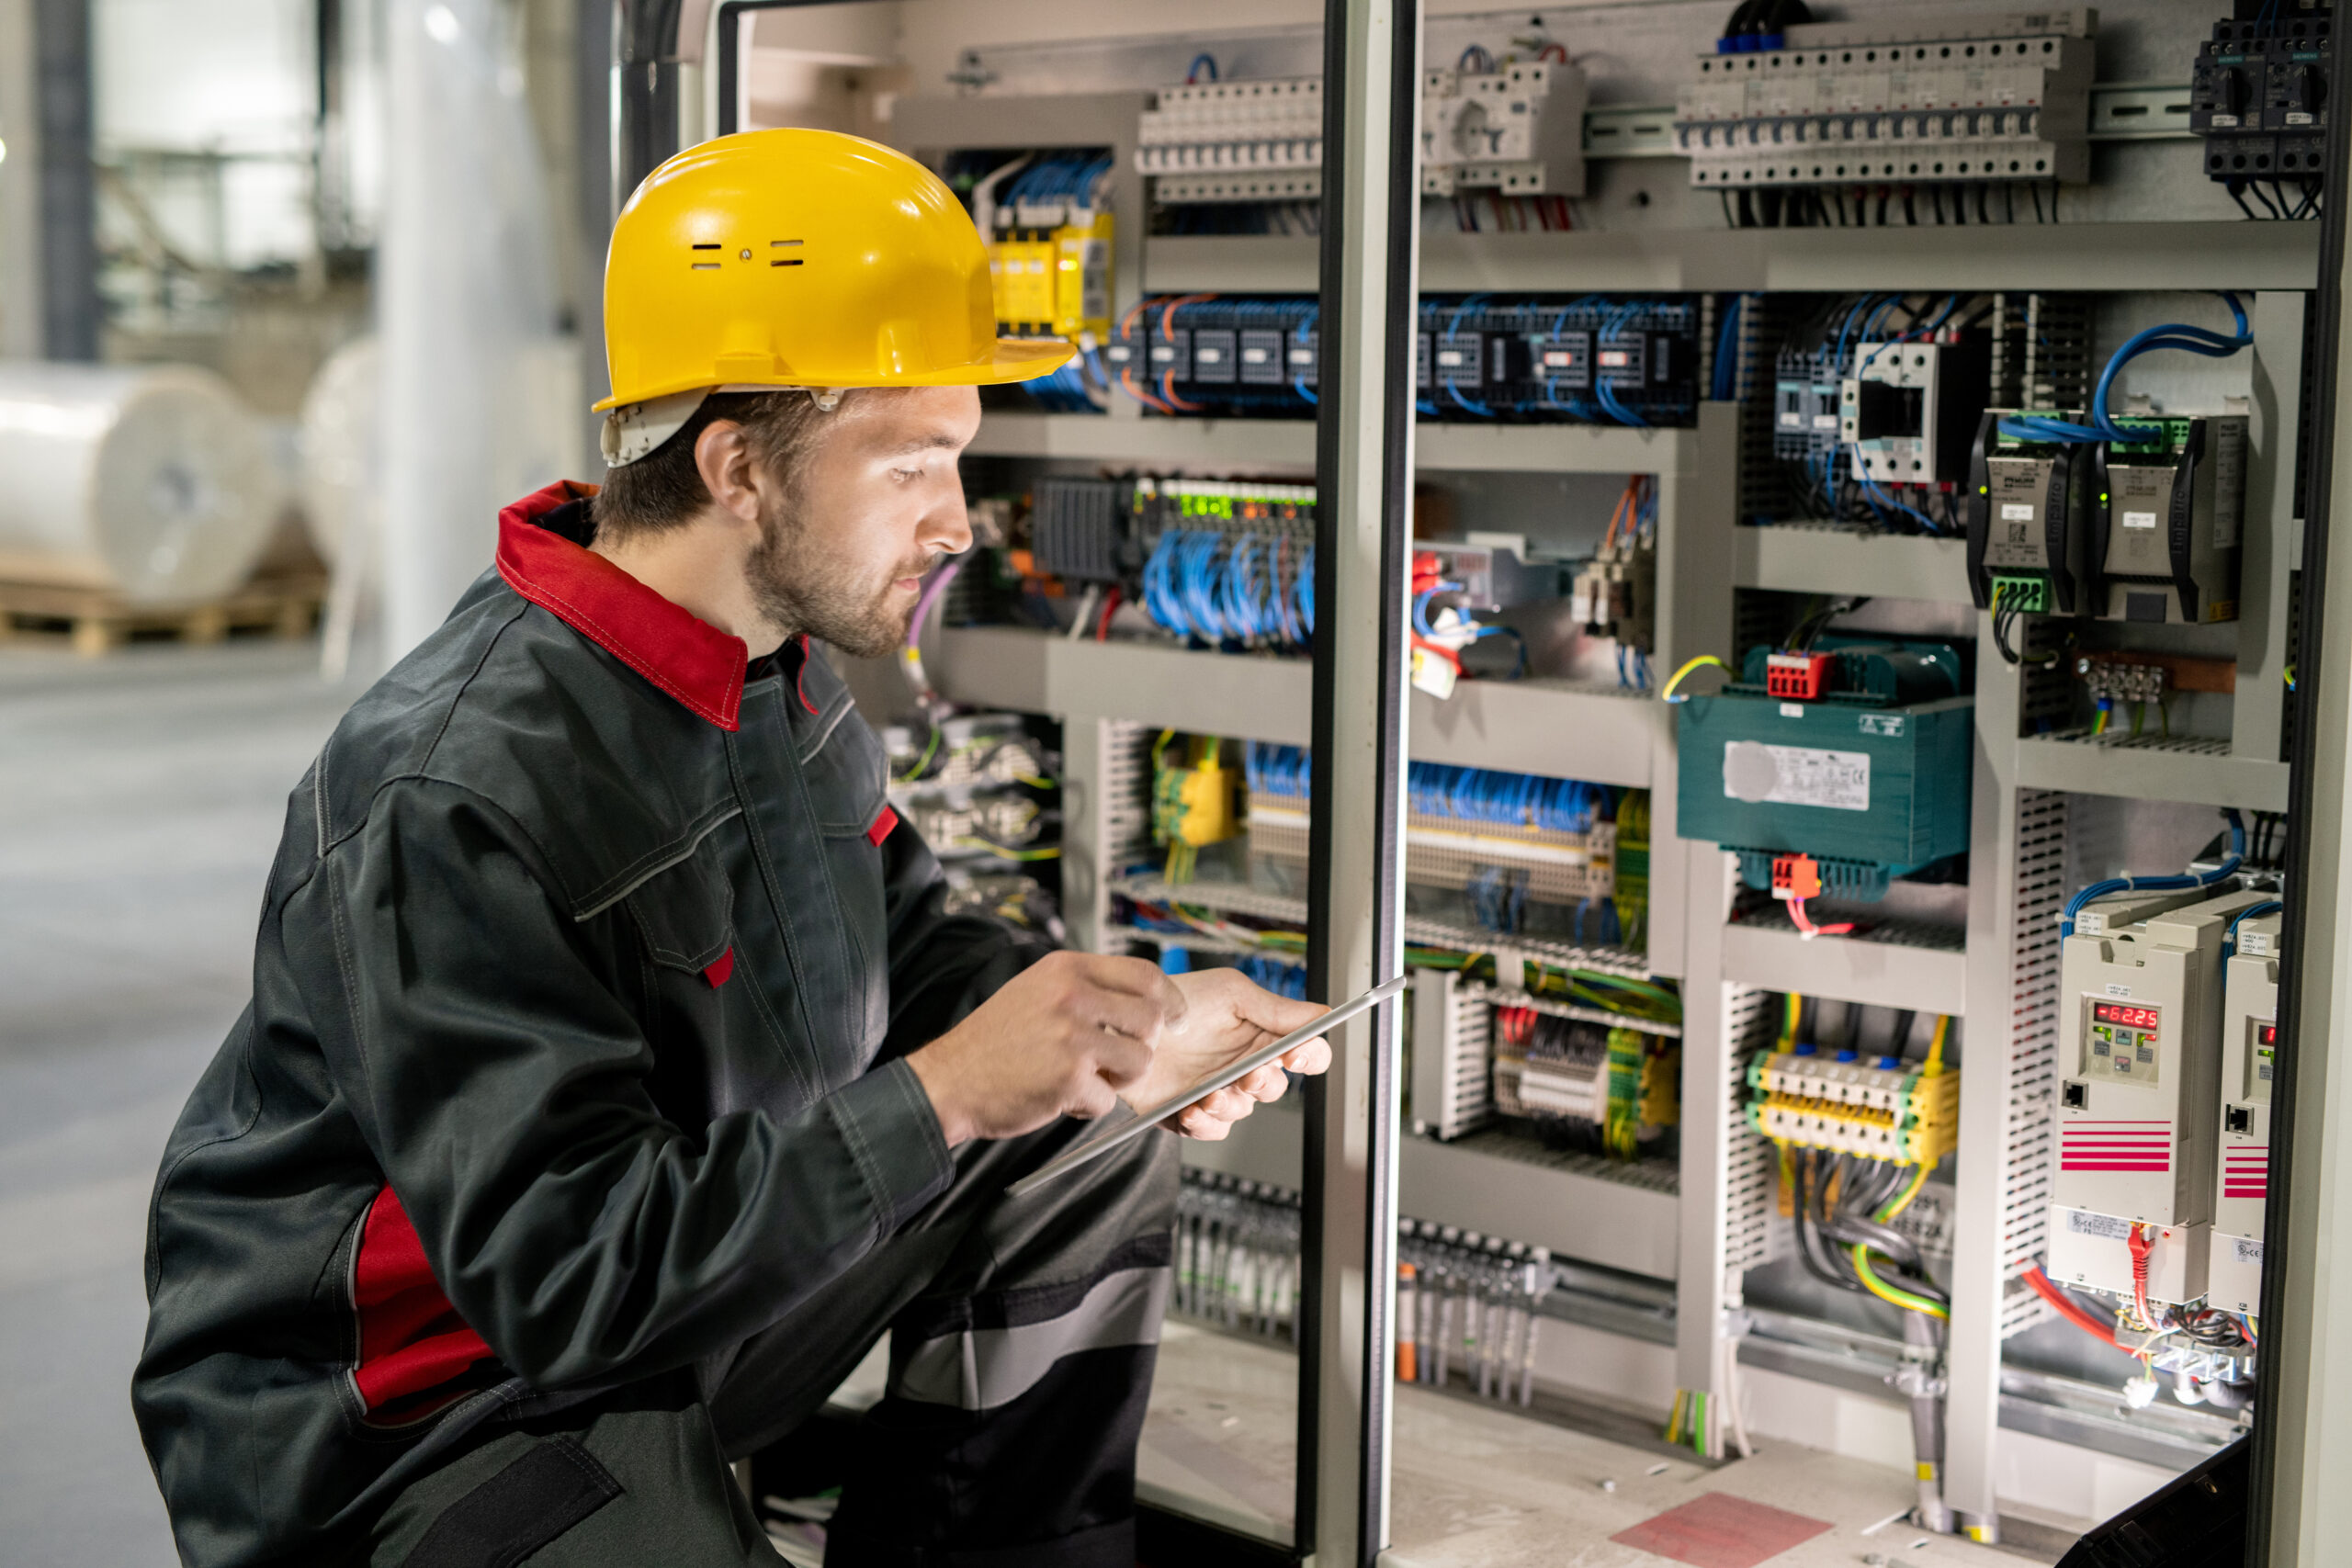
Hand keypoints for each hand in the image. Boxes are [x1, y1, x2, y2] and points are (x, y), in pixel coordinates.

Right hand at [907, 952, 1185, 1145]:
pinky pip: (1107, 1100)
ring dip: (1119, 1079)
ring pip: (1139, 1061)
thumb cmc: (995, 1040)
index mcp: (1067, 970)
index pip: (1145, 975)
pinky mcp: (1068, 1078)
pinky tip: (1060, 1097)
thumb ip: (1086, 989)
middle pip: (1151, 1020)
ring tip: (1086, 1079)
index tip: (1176, 1018)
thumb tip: (1146, 1000)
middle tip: (1118, 1059)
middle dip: (1143, 1046)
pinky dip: (1088, 1106)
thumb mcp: (1038, 991)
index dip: (1170, 1000)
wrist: (949, 1080)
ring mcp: (1071, 1038)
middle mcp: (1072, 997)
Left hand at [1129, 968, 1335, 1140]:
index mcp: (1262, 1036)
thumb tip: (1323, 1015)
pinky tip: (1192, 1109)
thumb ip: (1278, 1009)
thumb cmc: (1177, 1001)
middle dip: (1264, 1084)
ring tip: (1209, 1093)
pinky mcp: (1190, 1112)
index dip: (1309, 1057)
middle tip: (1247, 1074)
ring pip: (1243, 1111)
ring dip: (1231, 1105)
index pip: (1306, 1054)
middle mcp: (1244, 1066)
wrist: (1124, 1023)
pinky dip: (1205, 1124)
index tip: (1294, 1054)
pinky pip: (1212, 1130)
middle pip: (1276, 1088)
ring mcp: (1218, 1091)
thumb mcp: (1231, 993)